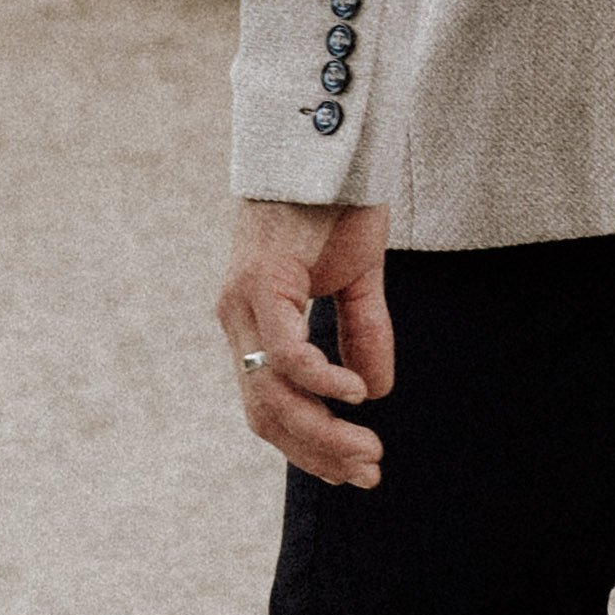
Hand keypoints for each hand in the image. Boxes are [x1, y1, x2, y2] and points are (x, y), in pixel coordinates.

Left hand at [216, 195, 394, 486]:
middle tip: (367, 473)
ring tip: (367, 450)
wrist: (322, 141)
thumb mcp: (357, 279)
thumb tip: (377, 394)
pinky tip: (356, 395)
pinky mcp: (259, 284)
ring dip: (321, 431)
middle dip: (318, 452)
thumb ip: (362, 333)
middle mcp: (238, 321)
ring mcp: (243, 305)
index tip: (353, 469)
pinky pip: (287, 353)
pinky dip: (321, 381)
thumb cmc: (335, 202)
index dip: (309, 445)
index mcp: (255, 324)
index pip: (271, 406)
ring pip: (272, 395)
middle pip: (267, 414)